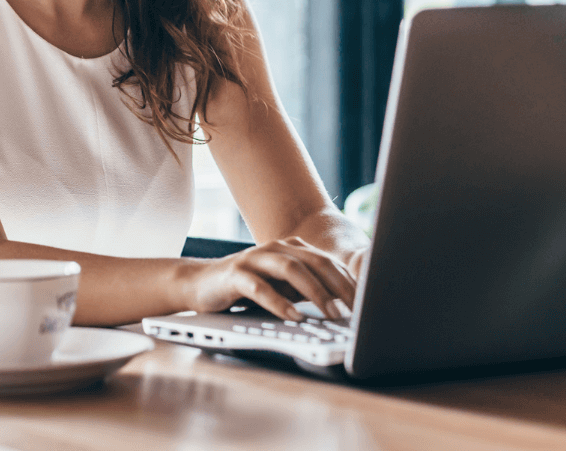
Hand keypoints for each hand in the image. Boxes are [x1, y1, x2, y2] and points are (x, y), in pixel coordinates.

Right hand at [186, 236, 357, 321]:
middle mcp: (277, 248)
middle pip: (315, 262)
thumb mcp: (282, 287)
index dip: (349, 281)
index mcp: (292, 248)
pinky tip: (293, 316)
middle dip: (338, 286)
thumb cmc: (248, 287)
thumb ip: (307, 288)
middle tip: (355, 309)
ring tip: (330, 313)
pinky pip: (260, 288)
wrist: (199, 283)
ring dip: (315, 293)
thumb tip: (343, 304)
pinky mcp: (235, 274)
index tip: (366, 302)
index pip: (328, 262)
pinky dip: (279, 303)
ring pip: (292, 270)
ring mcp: (255, 258)